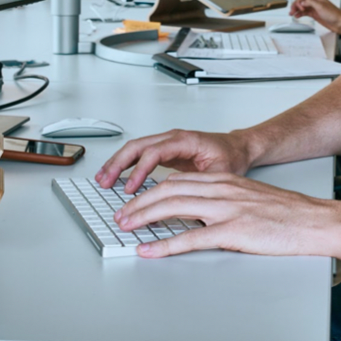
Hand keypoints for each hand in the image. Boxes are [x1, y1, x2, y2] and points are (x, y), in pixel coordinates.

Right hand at [97, 129, 251, 192]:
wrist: (238, 147)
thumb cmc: (231, 156)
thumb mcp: (221, 172)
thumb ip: (203, 184)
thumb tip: (186, 202)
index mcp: (185, 140)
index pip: (155, 152)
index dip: (140, 170)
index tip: (130, 188)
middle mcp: (173, 138)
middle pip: (138, 146)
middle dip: (118, 164)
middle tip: (106, 182)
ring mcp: (167, 143)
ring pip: (135, 148)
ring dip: (117, 163)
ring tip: (103, 179)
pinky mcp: (165, 151)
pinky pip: (139, 154)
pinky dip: (125, 164)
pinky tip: (116, 176)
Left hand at [114, 171, 339, 257]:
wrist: (314, 220)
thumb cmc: (287, 213)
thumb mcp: (250, 198)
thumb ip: (224, 201)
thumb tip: (198, 214)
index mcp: (226, 181)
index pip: (178, 180)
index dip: (152, 190)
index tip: (136, 200)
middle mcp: (223, 189)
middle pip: (169, 190)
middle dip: (140, 202)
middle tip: (122, 215)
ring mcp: (227, 209)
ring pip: (174, 207)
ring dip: (145, 217)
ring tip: (127, 227)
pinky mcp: (234, 230)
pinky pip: (191, 237)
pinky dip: (166, 244)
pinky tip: (151, 249)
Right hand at [288, 0, 340, 32]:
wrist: (340, 23)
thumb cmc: (334, 14)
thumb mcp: (320, 6)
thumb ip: (310, 2)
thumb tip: (302, 2)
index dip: (298, 2)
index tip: (297, 8)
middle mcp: (315, 2)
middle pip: (301, 2)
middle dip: (295, 6)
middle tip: (291, 11)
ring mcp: (315, 9)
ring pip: (302, 7)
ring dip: (296, 10)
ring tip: (292, 14)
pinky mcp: (315, 15)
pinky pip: (305, 13)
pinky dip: (300, 14)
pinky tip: (297, 16)